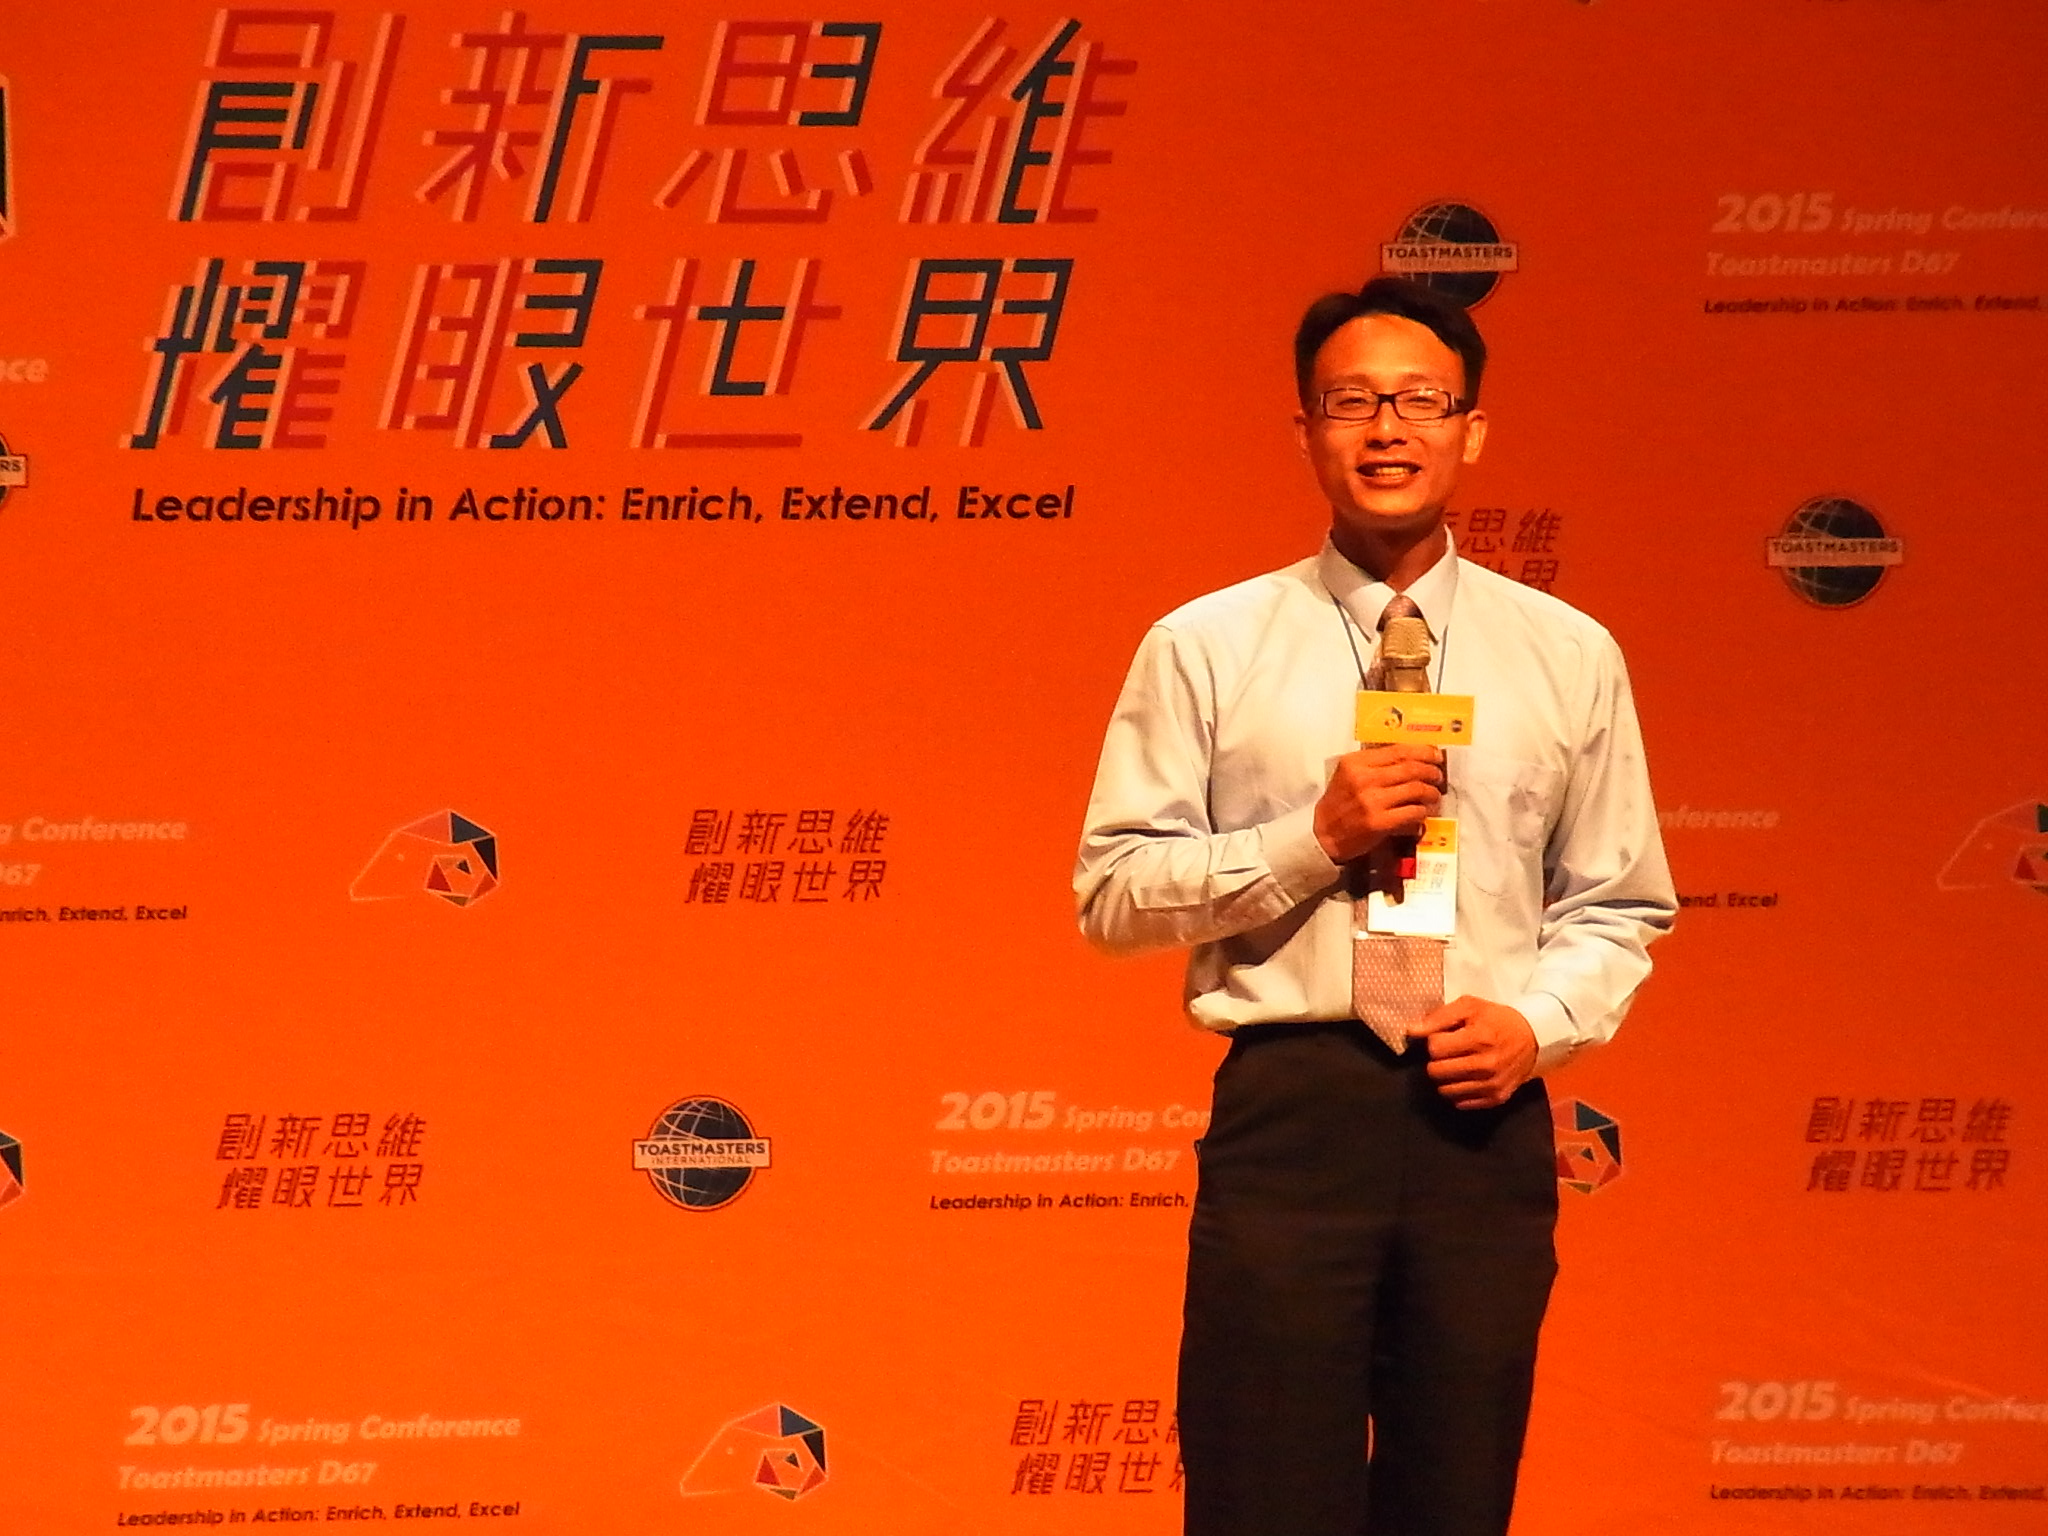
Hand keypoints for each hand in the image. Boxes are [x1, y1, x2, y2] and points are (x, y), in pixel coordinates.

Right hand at [1312, 745, 1445, 862]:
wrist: (1324, 834)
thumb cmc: (1339, 803)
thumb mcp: (1349, 775)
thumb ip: (1375, 765)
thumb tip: (1412, 759)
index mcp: (1356, 762)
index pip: (1398, 751)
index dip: (1423, 752)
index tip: (1435, 755)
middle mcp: (1364, 778)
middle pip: (1411, 768)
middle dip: (1431, 771)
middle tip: (1438, 776)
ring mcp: (1372, 801)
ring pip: (1415, 789)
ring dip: (1431, 792)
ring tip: (1434, 795)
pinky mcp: (1379, 822)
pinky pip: (1413, 812)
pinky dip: (1423, 811)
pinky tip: (1424, 812)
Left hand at [1409, 996, 1537, 1109]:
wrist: (1533, 1038)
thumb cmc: (1496, 1019)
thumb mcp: (1469, 1006)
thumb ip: (1438, 1017)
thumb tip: (1411, 1032)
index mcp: (1479, 1039)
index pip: (1434, 1048)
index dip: (1434, 1041)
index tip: (1444, 1037)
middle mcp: (1486, 1066)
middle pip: (1436, 1072)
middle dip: (1436, 1060)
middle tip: (1447, 1052)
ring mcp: (1491, 1085)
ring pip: (1445, 1090)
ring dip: (1445, 1077)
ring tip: (1456, 1064)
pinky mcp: (1496, 1099)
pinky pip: (1460, 1102)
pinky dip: (1457, 1090)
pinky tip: (1465, 1077)